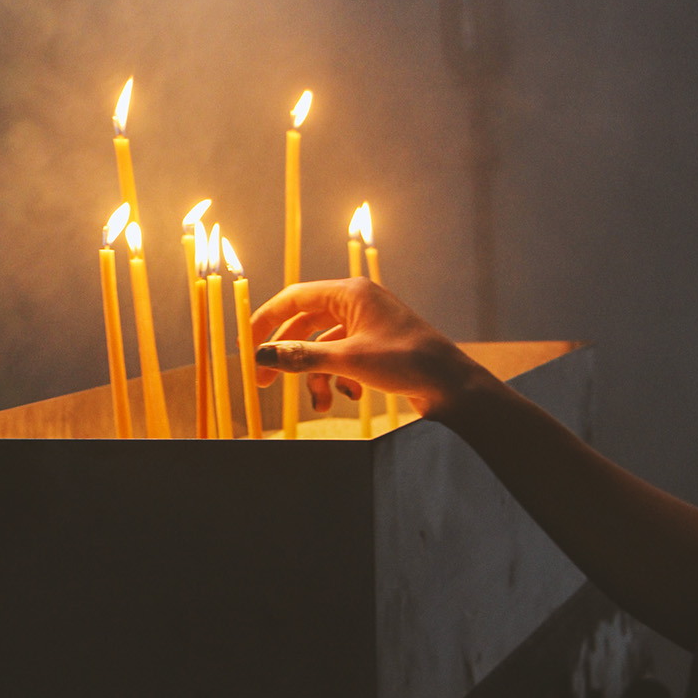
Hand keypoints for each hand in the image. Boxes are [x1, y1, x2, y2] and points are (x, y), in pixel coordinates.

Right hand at [251, 278, 489, 422]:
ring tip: (323, 404)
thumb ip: (302, 357)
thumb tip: (263, 356)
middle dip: (287, 357)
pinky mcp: (376, 348)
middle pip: (305, 325)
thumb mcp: (348, 361)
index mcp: (350, 292)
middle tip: (263, 383)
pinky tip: (352, 396)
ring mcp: (368, 326)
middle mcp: (357, 303)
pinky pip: (342, 360)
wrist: (452, 386)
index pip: (294, 298)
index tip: (246, 346)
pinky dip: (339, 379)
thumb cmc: (406, 362)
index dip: (266, 321)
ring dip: (317, 377)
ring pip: (323, 348)